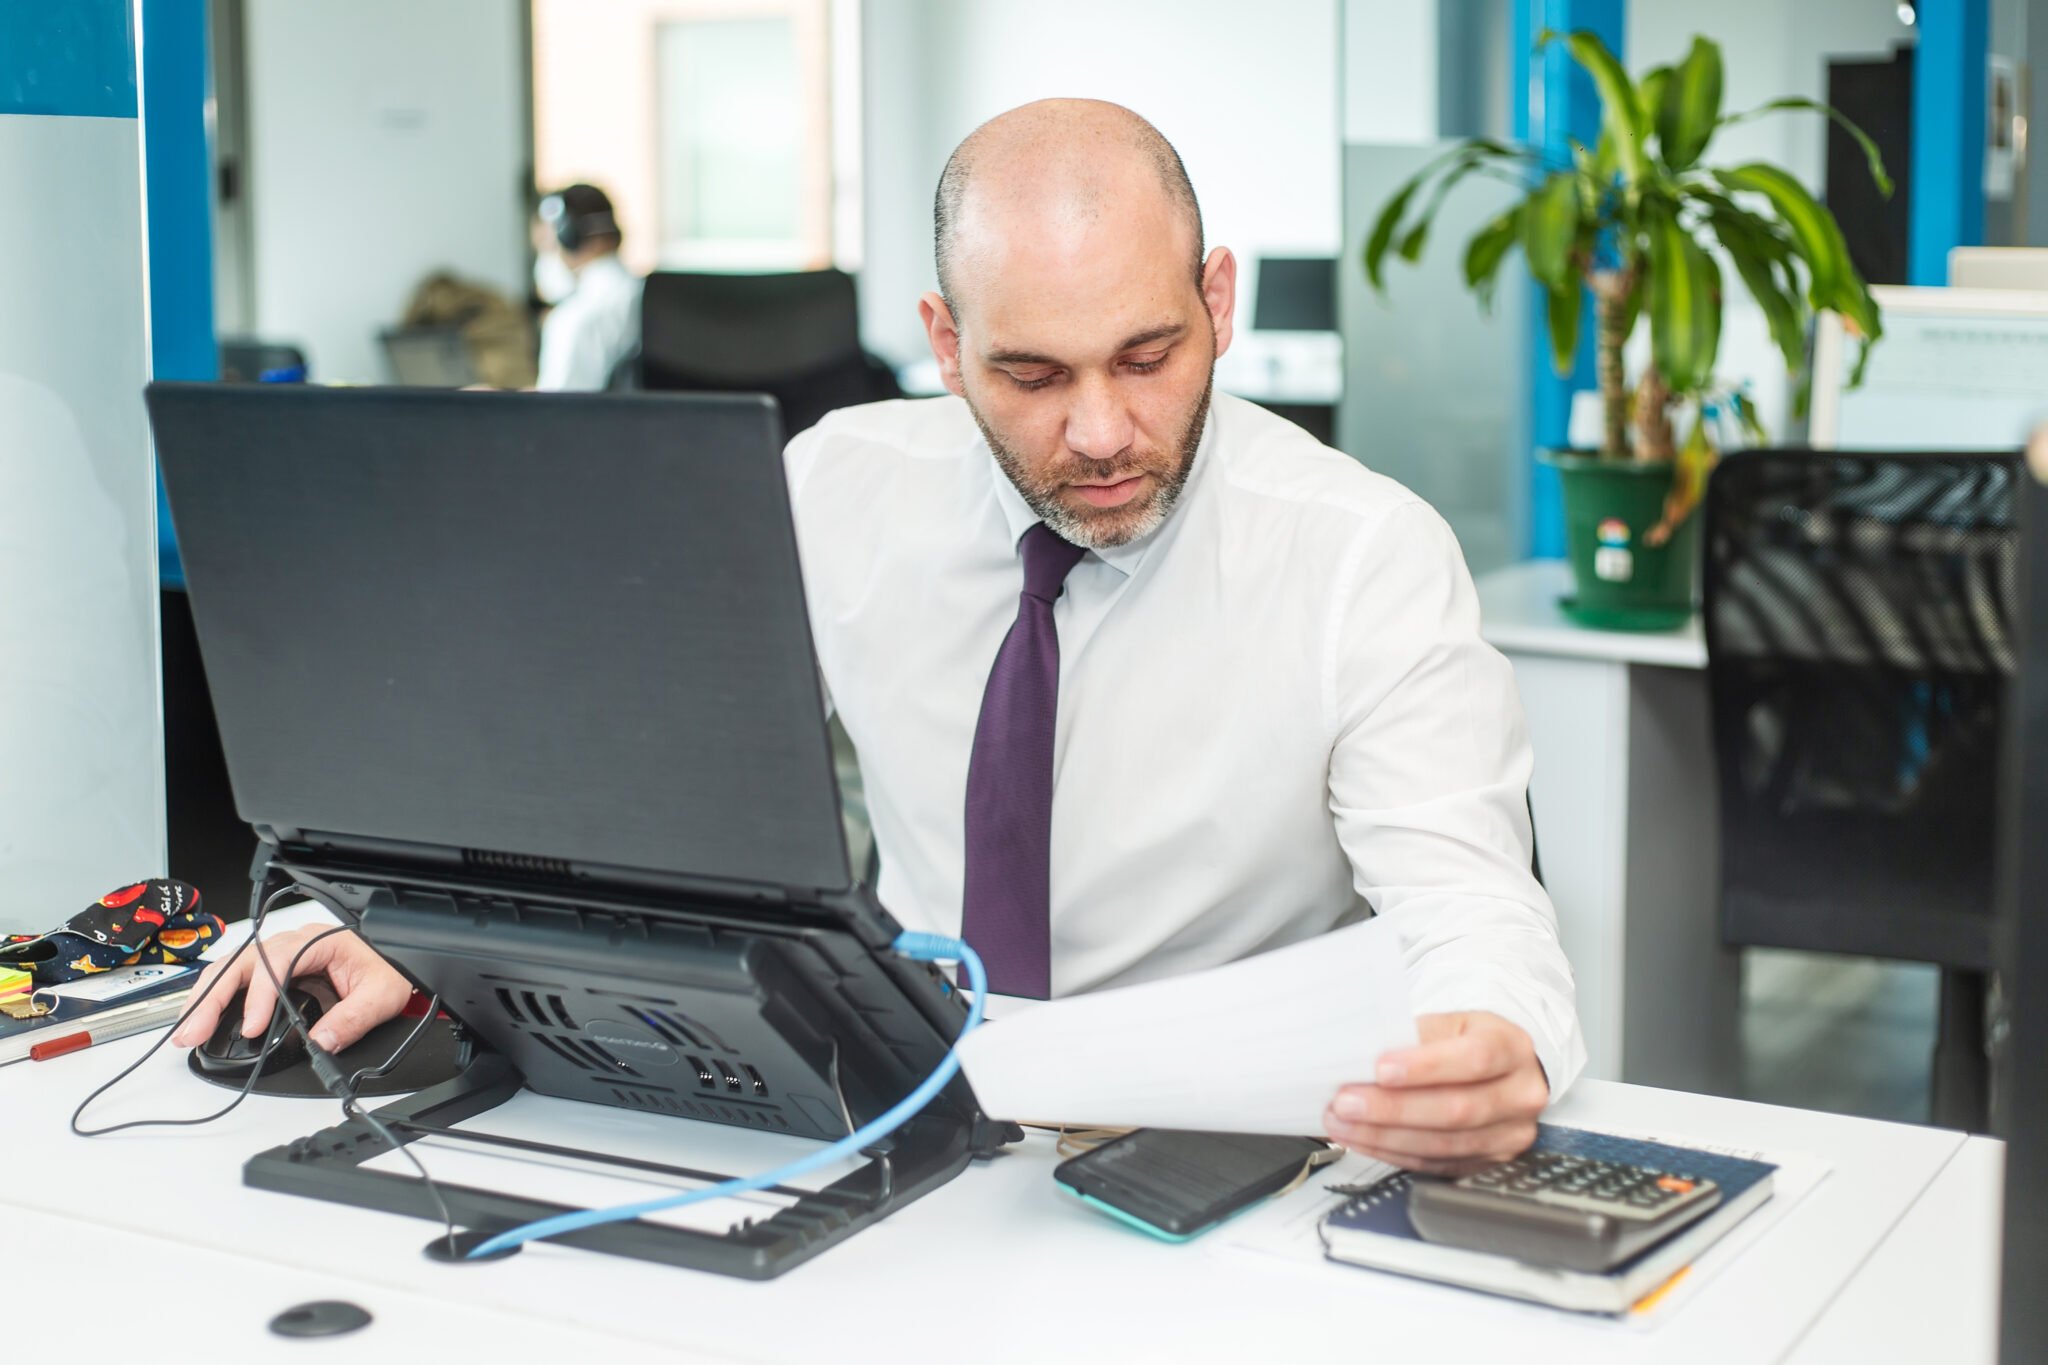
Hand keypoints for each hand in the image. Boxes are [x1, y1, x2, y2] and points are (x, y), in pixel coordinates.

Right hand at [169, 925, 411, 1053]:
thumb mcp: (383, 995)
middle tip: (194, 1032)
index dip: (260, 995)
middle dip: (213, 997)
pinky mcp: (273, 972)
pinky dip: (214, 999)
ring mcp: (280, 955)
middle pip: (241, 962)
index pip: (278, 962)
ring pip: (231, 969)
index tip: (251, 1027)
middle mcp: (294, 943)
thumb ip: (353, 1019)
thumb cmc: (391, 970)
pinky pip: (237, 980)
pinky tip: (200, 1019)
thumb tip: (320, 1042)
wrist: (399, 963)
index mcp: (320, 941)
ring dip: (205, 999)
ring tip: (187, 1031)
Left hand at [1322, 1011, 1548, 1174]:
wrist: (1500, 1069)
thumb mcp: (1450, 1023)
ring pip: (1443, 1144)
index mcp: (1512, 1048)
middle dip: (1393, 1109)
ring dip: (1384, 1135)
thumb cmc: (1469, 1042)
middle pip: (1457, 1109)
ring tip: (1343, 1123)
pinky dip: (1392, 1153)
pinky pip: (1435, 1164)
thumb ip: (1413, 1036)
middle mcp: (1520, 1095)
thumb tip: (1360, 1055)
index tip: (1381, 1069)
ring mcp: (1509, 1135)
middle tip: (1346, 1102)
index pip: (1475, 1059)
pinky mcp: (1489, 1163)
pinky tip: (1363, 1140)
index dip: (1426, 1067)